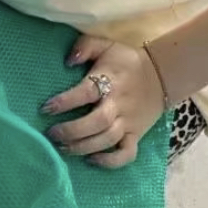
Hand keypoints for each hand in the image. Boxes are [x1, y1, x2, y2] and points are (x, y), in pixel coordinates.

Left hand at [40, 35, 165, 168]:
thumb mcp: (105, 45)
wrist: (161, 74)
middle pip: (97, 122)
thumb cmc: (125, 61)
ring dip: (83, 147)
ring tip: (63, 148)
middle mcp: (119, 104)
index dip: (65, 102)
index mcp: (110, 81)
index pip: (85, 93)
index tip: (45, 108)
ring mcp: (129, 122)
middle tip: (52, 134)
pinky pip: (126, 154)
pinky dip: (110, 162)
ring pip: (107, 140)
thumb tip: (68, 61)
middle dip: (72, 131)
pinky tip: (91, 160)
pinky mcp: (137, 135)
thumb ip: (84, 46)